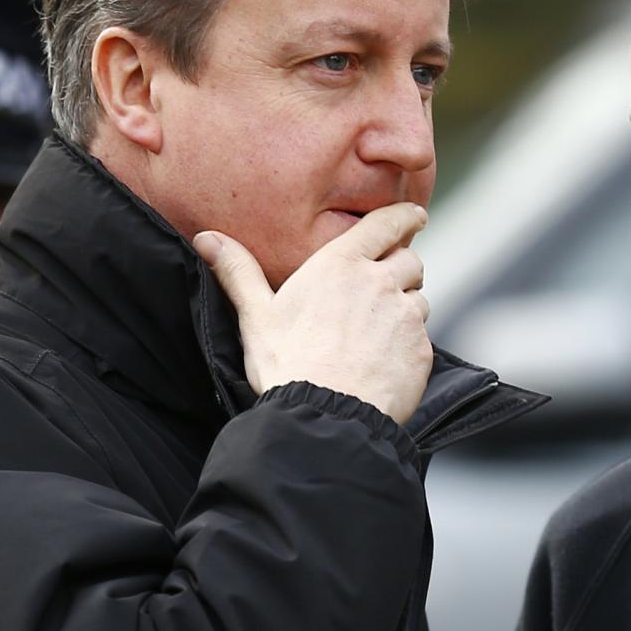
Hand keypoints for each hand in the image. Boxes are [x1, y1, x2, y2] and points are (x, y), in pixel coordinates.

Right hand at [195, 204, 434, 423]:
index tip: (414, 216)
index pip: (387, 224)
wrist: (326, 415)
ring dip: (404, 307)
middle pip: (410, 261)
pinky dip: (408, 344)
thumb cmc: (288, 364)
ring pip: (418, 300)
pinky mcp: (421, 350)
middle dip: (401, 268)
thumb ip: (238, 272)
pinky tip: (383, 360)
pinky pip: (422, 338)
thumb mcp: (256, 315)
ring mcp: (406, 317)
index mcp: (341, 264)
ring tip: (376, 330)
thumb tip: (208, 239)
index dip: (405, 216)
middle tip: (381, 287)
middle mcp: (380, 282)